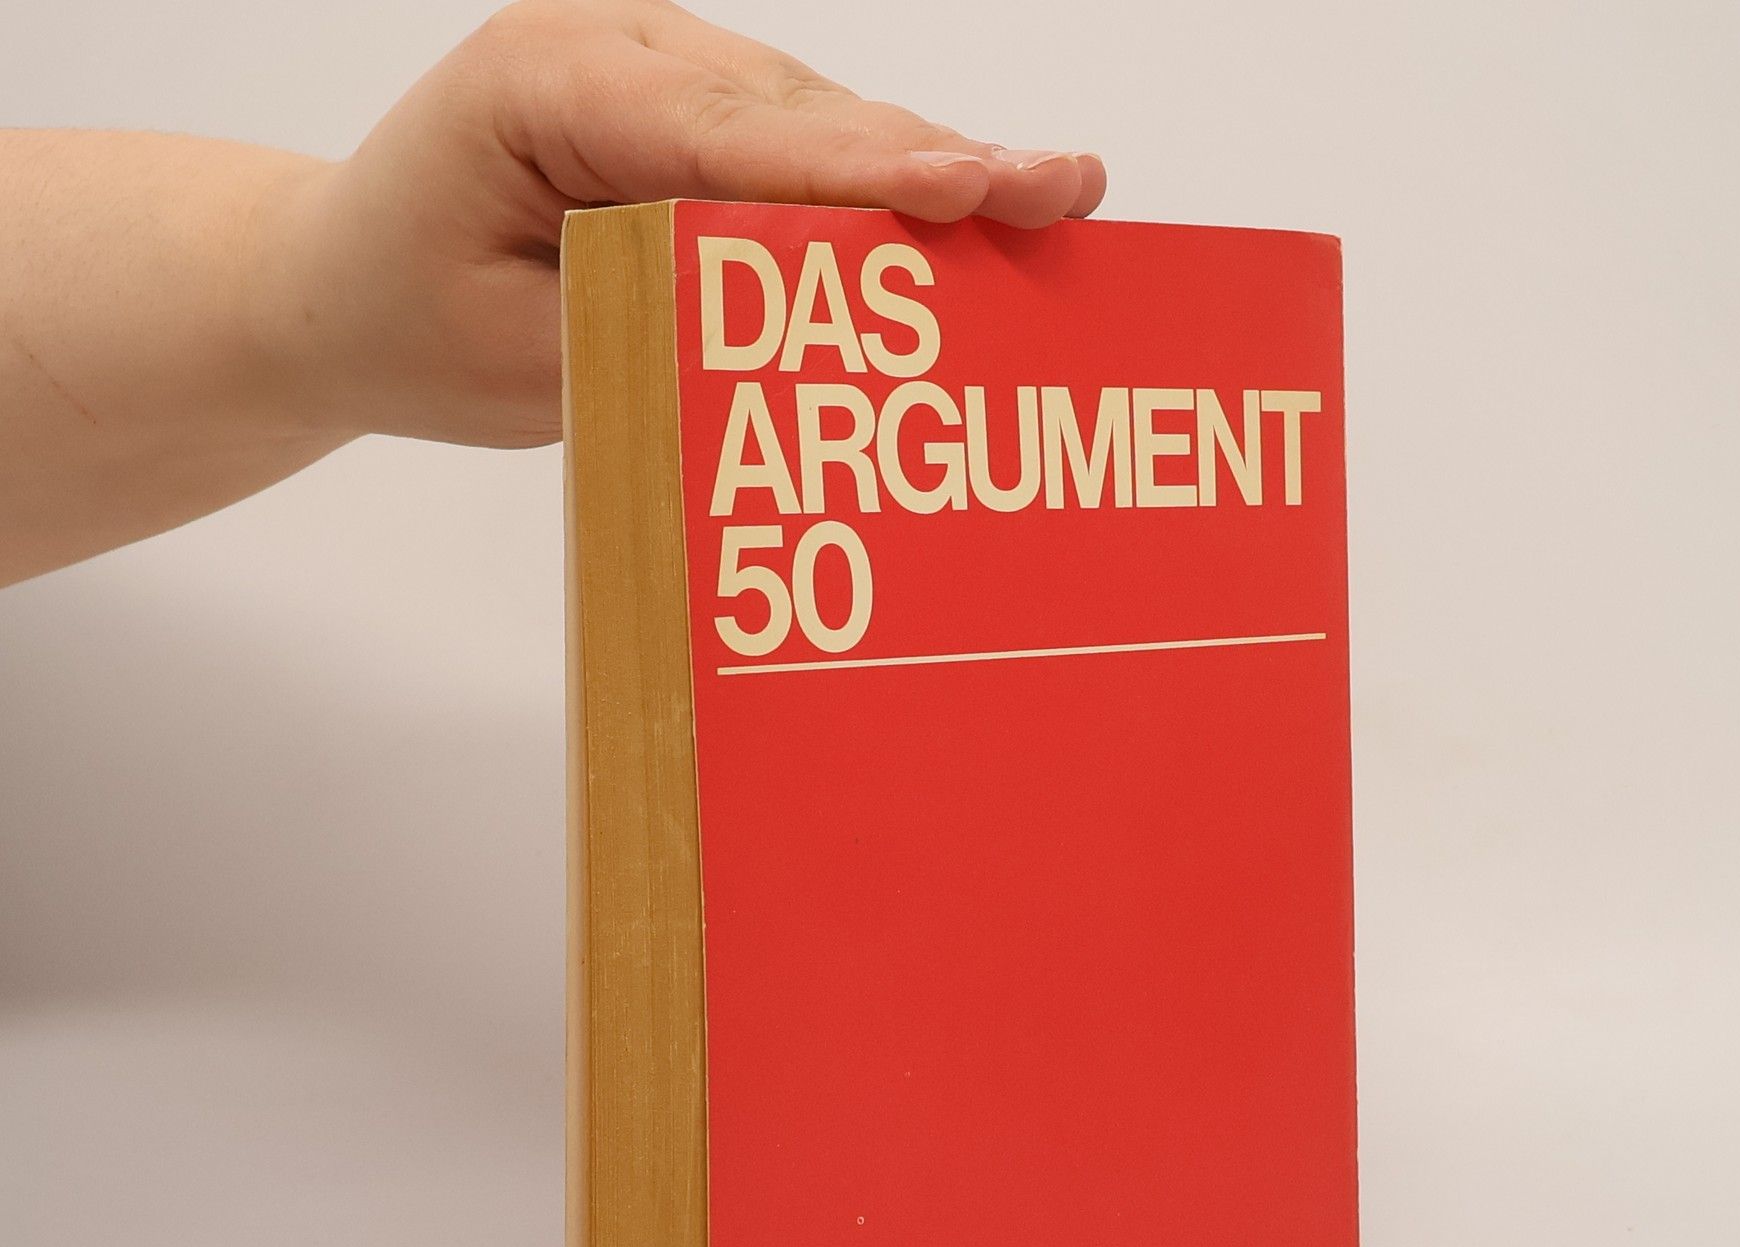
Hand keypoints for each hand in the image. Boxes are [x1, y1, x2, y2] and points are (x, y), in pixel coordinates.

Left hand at [266, 0, 1106, 448]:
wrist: (341, 282)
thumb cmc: (408, 319)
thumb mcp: (509, 362)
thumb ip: (646, 339)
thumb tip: (789, 342)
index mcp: (548, 87)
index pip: (723, 133)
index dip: (856, 170)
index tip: (967, 190)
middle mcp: (618, 55)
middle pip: (798, 111)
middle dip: (934, 160)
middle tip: (1062, 188)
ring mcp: (661, 78)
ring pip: (817, 121)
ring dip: (928, 174)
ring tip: (1048, 201)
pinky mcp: (693, 122)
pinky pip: (803, 150)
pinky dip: (884, 193)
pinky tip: (976, 212)